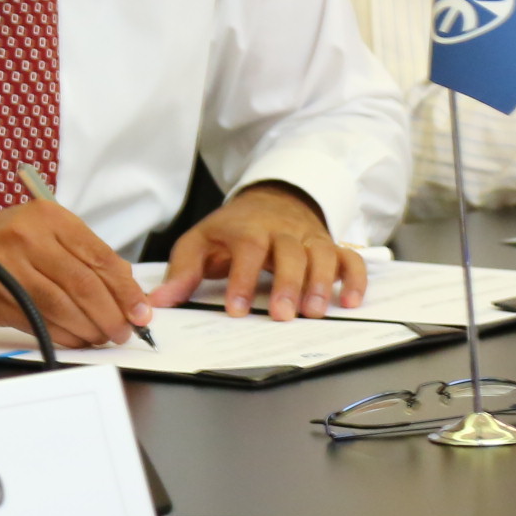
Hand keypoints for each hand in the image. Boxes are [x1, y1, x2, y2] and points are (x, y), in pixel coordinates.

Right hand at [0, 200, 151, 347]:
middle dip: (112, 315)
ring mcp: (9, 268)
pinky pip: (42, 323)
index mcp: (46, 217)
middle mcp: (28, 238)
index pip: (100, 257)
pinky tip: (75, 339)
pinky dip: (65, 336)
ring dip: (89, 329)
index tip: (142, 311)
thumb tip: (125, 287)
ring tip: (101, 337)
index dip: (126, 290)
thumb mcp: (40, 233)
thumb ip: (81, 255)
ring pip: (65, 308)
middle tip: (124, 331)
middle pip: (85, 286)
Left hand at [154, 182, 365, 321]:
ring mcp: (308, 238)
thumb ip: (183, 271)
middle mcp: (281, 232)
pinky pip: (349, 258)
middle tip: (282, 315)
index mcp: (247, 228)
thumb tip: (160, 301)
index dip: (242, 279)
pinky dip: (355, 278)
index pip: (246, 249)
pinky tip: (351, 301)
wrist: (268, 200)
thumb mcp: (200, 241)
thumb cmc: (232, 229)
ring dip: (321, 283)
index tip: (236, 310)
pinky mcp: (329, 245)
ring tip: (314, 312)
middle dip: (286, 284)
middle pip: (288, 252)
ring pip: (321, 254)